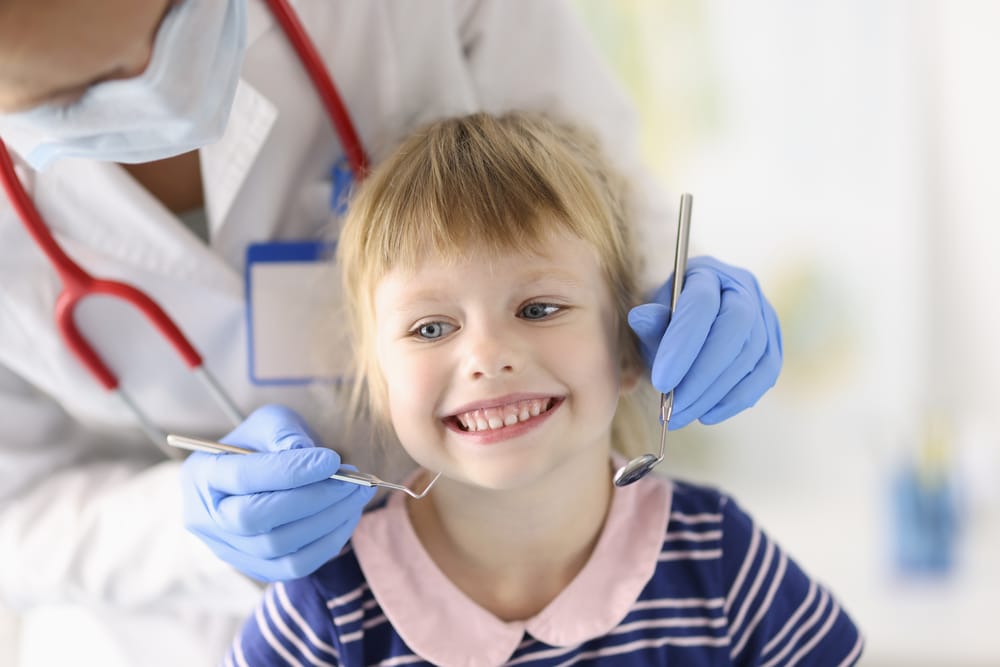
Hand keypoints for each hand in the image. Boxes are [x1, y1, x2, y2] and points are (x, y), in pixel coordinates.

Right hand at [180, 404, 374, 581]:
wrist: (262, 472)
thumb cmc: (265, 443)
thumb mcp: (271, 422)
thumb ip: (284, 432)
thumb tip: (306, 455)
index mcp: (201, 474)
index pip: (243, 477)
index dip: (290, 471)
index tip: (332, 460)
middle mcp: (206, 518)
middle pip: (256, 518)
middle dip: (312, 498)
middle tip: (351, 480)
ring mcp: (229, 550)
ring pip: (279, 547)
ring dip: (328, 520)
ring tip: (356, 494)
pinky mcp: (256, 568)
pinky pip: (295, 567)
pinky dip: (328, 542)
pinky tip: (347, 515)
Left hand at [627, 256, 781, 428]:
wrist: (689, 323)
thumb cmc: (666, 320)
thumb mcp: (652, 317)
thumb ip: (650, 321)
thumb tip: (640, 318)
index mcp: (708, 273)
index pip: (701, 304)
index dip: (683, 344)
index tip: (661, 382)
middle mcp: (743, 288)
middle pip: (735, 328)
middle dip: (702, 374)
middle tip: (673, 408)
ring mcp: (764, 316)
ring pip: (750, 356)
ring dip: (714, 392)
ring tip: (681, 415)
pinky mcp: (774, 345)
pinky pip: (764, 376)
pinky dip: (735, 400)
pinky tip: (707, 414)